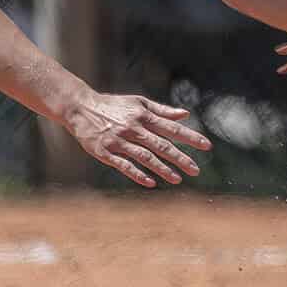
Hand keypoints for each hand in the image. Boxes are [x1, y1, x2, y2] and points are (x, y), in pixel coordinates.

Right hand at [60, 92, 209, 186]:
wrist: (80, 108)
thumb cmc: (114, 106)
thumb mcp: (139, 103)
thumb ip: (162, 110)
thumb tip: (185, 114)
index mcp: (144, 116)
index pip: (172, 128)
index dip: (190, 137)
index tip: (207, 146)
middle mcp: (133, 129)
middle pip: (161, 145)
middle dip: (180, 158)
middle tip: (196, 170)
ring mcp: (119, 141)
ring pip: (145, 157)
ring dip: (162, 169)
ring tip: (178, 179)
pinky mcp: (105, 152)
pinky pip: (124, 166)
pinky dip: (138, 174)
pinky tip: (151, 183)